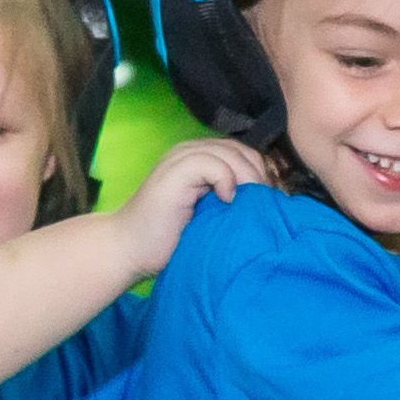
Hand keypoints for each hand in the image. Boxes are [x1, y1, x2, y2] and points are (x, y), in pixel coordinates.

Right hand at [119, 133, 268, 281]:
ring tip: (246, 206)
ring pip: (231, 153)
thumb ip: (232, 200)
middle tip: (262, 207)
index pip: (244, 153)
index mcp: (200, 160)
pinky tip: (226, 201)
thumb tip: (270, 200)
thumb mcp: (211, 216)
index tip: (268, 204)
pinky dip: (226, 179)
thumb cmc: (170, 240)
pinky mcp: (175, 171)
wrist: (129, 249)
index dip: (261, 175)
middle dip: (259, 176)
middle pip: (242, 150)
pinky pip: (212, 162)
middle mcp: (191, 152)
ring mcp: (181, 159)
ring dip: (247, 179)